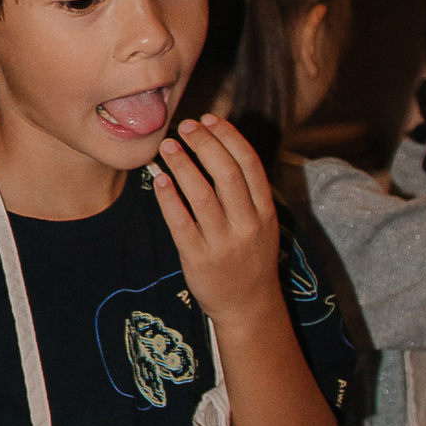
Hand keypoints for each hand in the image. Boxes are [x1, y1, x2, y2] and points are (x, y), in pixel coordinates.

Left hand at [148, 111, 278, 329]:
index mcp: (265, 212)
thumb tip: (217, 148)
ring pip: (203, 195)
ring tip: (167, 146)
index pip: (250, 164)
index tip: (209, 119)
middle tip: (185, 125)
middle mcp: (248, 224)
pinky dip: (170, 198)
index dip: (229, 137)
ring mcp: (224, 243)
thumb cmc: (250, 258)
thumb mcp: (261, 224)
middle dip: (205, 143)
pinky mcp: (200, 258)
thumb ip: (246, 193)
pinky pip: (182, 222)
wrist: (249, 307)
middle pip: (227, 173)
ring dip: (183, 165)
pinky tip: (159, 180)